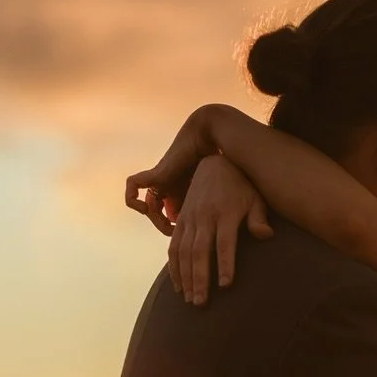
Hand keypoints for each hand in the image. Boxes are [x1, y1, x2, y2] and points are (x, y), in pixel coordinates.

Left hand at [125, 111, 217, 235]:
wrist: (214, 138)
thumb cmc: (226, 167)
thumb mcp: (225, 197)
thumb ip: (225, 215)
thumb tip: (243, 234)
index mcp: (185, 194)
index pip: (172, 220)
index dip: (178, 233)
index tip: (188, 237)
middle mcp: (171, 188)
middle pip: (159, 215)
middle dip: (165, 227)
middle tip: (177, 232)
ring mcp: (161, 181)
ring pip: (148, 206)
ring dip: (155, 219)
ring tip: (169, 223)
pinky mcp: (155, 173)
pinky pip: (133, 185)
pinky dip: (132, 198)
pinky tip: (145, 208)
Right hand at [165, 155, 272, 302]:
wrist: (214, 165)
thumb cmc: (241, 188)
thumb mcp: (255, 198)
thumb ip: (259, 218)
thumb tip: (266, 236)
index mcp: (225, 213)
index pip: (224, 242)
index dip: (225, 263)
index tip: (226, 285)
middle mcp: (204, 217)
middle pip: (200, 251)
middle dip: (199, 278)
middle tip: (201, 303)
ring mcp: (189, 219)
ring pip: (183, 251)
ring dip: (185, 277)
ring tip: (190, 300)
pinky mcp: (180, 221)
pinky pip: (173, 246)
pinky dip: (174, 267)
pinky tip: (179, 287)